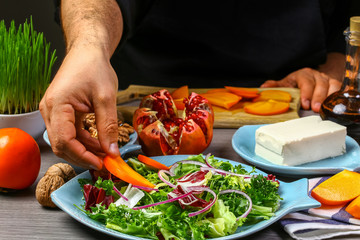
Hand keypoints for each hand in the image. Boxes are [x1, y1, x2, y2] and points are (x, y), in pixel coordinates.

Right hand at [39, 47, 119, 169]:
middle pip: (62, 145)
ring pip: (66, 141)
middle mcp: (50, 110)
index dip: (83, 156)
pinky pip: (70, 133)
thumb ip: (108, 126)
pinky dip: (84, 141)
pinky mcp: (61, 112)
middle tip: (105, 162)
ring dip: (85, 150)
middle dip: (83, 156)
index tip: (101, 163)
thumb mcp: (106, 97)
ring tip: (106, 154)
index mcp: (57, 105)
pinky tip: (99, 144)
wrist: (87, 52)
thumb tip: (111, 152)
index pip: (65, 141)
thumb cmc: (94, 68)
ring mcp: (54, 112)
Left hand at [260, 68, 341, 111]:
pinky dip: (338, 97)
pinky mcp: (335, 85)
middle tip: (315, 109)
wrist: (311, 78)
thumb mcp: (286, 83)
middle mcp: (316, 76)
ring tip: (324, 110)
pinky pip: (339, 90)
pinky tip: (334, 106)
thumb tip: (263, 87)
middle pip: (320, 84)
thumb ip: (276, 86)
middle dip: (318, 97)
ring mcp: (327, 80)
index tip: (305, 104)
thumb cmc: (296, 83)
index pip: (306, 81)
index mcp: (303, 74)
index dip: (306, 93)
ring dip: (329, 99)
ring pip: (332, 86)